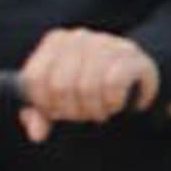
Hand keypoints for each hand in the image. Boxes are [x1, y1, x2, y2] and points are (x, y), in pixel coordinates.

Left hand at [16, 28, 160, 141]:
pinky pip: (113, 84)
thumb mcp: (60, 99)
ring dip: (93, 110)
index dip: (43, 103)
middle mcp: (80, 37)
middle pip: (60, 85)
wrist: (135, 74)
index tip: (57, 112)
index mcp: (56, 42)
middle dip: (70, 110)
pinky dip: (112, 103)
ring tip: (99, 112)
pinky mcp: (132, 56)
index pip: (34, 78)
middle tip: (82, 115)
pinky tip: (115, 105)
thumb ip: (41, 114)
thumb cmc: (90, 87)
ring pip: (87, 87)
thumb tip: (36, 133)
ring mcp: (108, 43)